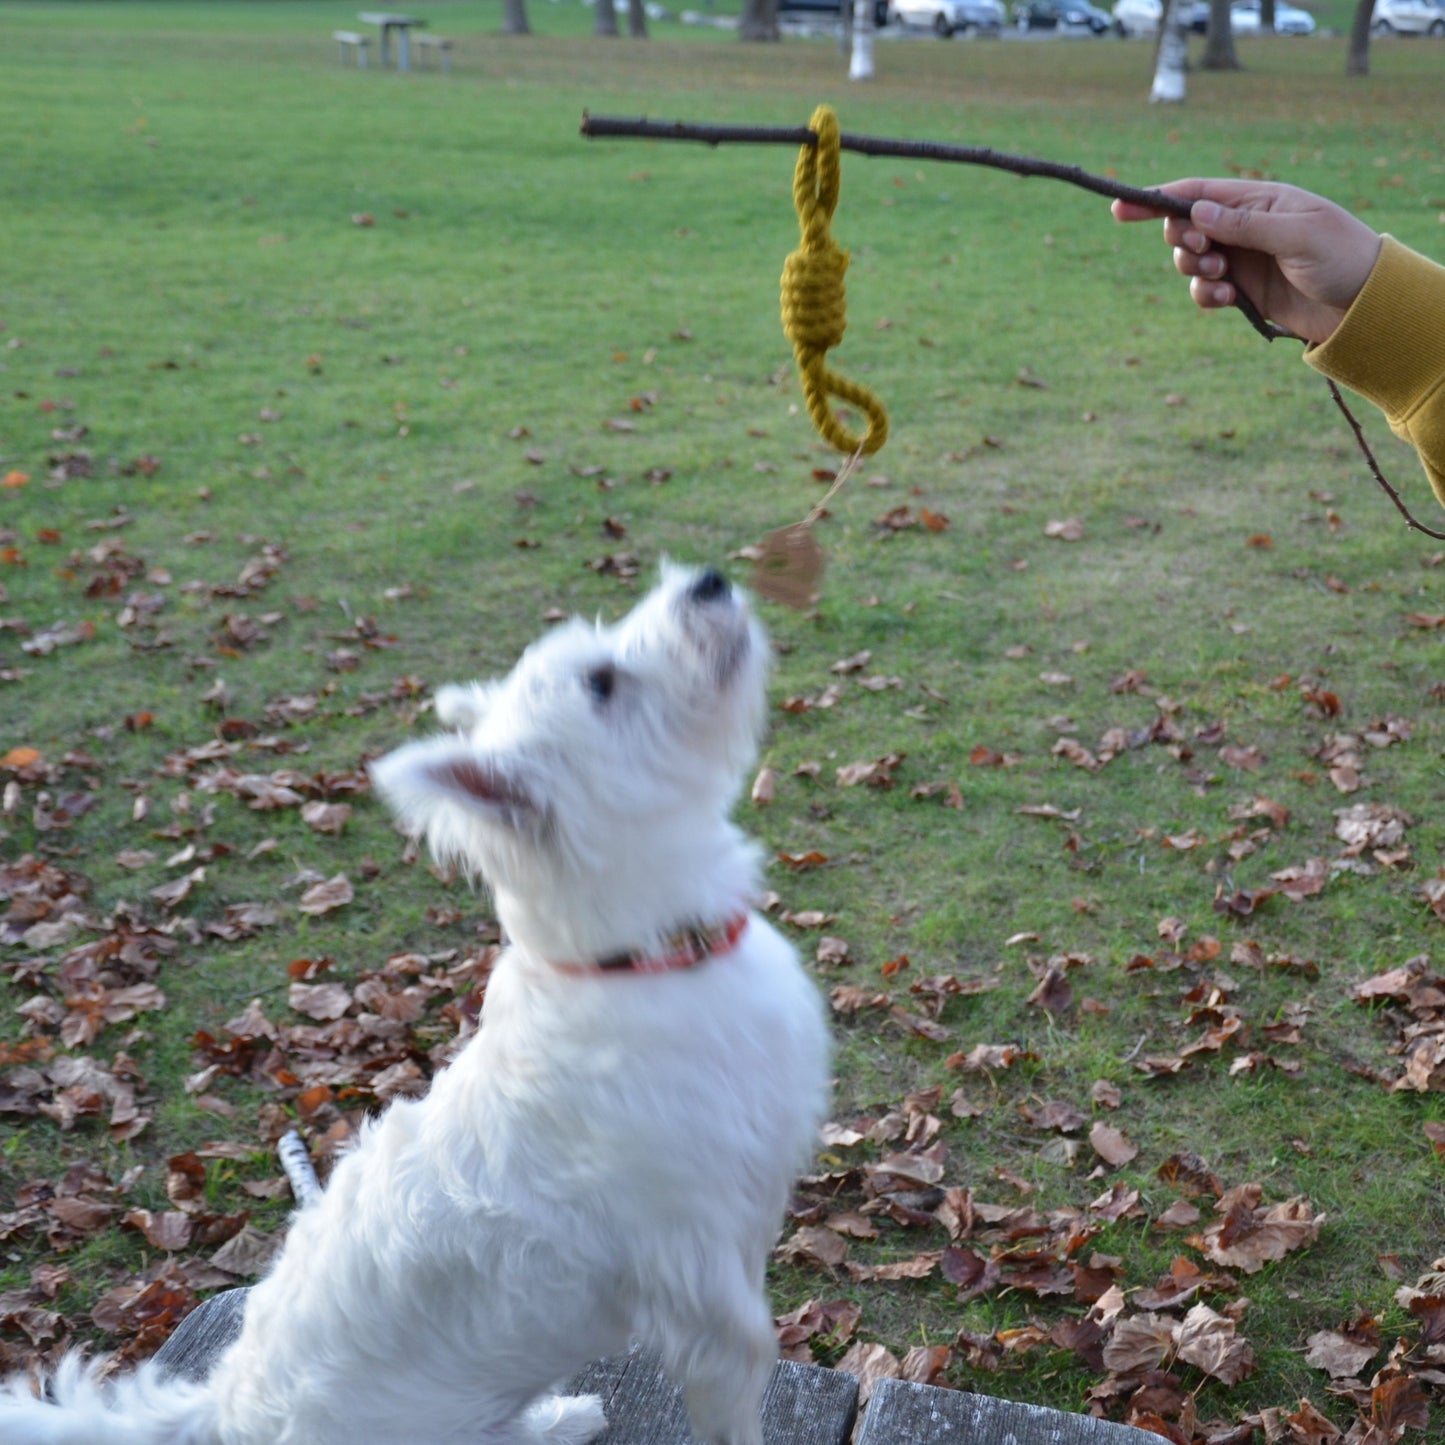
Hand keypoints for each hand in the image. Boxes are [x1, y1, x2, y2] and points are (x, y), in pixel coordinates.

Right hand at [1112, 179, 1381, 344]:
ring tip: (1222, 280)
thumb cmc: (1340, 257)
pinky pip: (1204, 290)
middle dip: (1182, 241)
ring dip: (1194, 271)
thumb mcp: (1296, 236)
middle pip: (1185, 227)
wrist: (1363, 303)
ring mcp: (1240, 258)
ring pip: (1190, 260)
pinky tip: (1227, 301)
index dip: (1156, 199)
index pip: (1197, 194)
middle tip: (1204, 253)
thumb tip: (1196, 213)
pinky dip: (1206, 296)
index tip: (1120, 208)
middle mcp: (1243, 225)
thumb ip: (1245, 225)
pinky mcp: (1242, 289)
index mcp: (1258, 199)